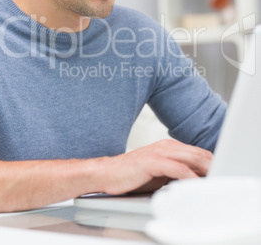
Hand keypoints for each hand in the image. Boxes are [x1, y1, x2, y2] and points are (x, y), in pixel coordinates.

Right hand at [96, 139, 212, 194]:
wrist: (108, 173)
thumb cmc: (132, 174)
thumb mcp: (160, 172)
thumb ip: (176, 172)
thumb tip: (195, 180)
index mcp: (168, 147)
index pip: (196, 152)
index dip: (210, 161)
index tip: (219, 172)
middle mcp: (165, 146)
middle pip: (197, 153)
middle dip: (212, 164)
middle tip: (222, 174)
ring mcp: (159, 152)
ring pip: (190, 158)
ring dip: (205, 169)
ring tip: (215, 179)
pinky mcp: (152, 162)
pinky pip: (177, 169)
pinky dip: (189, 176)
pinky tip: (195, 183)